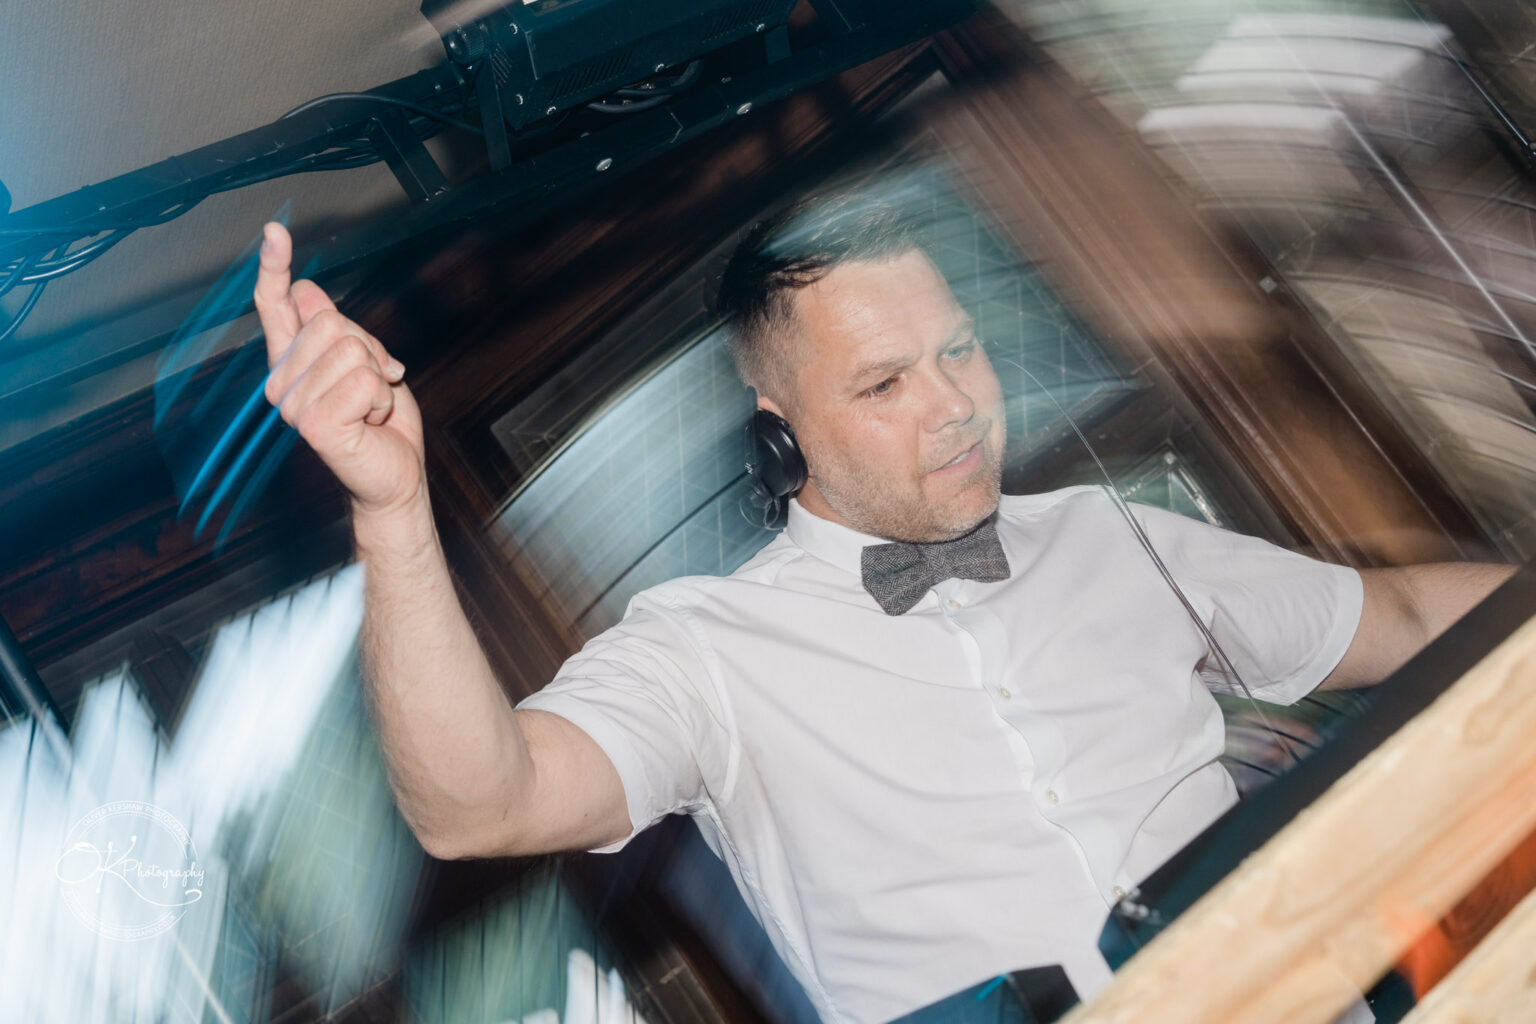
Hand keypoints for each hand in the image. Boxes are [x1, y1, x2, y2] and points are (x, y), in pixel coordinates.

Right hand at [256, 222, 425, 516]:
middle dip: (368, 348)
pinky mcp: (314, 423)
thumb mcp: (365, 363)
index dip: (275, 267)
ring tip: (370, 408)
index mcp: (292, 361)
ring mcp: (293, 404)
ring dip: (378, 377)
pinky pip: (364, 378)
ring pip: (350, 349)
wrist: (395, 477)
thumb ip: (337, 329)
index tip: (274, 232)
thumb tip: (308, 288)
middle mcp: (282, 381)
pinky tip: (370, 421)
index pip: (276, 305)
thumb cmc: (379, 423)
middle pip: (331, 321)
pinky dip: (381, 398)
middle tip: (372, 386)